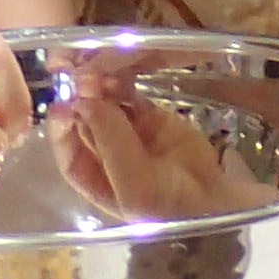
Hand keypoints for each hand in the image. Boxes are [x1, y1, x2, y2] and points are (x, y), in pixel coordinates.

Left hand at [50, 70, 277, 218]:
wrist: (215, 201)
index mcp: (93, 177)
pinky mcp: (151, 117)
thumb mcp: (134, 186)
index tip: (64, 105)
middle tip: (81, 76)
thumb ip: (111, 142)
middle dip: (81, 98)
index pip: (68, 147)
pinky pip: (129, 95)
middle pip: (84, 119)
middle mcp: (104, 152)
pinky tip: (118, 75)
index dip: (62, 126)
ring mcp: (128, 132)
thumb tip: (85, 99)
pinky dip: (122, 82)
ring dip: (99, 86)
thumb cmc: (168, 205)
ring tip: (100, 73)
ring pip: (104, 103)